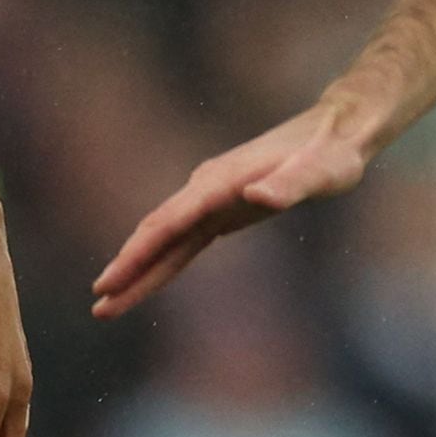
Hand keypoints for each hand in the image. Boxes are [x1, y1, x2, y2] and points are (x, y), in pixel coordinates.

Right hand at [88, 99, 373, 316]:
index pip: (168, 225)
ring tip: (108, 303)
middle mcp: (206, 188)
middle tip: (98, 306)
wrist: (337, 130)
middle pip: (155, 234)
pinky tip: (144, 282)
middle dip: (126, 270)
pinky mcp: (222, 208)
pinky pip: (183, 240)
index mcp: (219, 183)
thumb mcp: (322, 172)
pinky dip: (161, 262)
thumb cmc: (333, 154)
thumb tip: (257, 197)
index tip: (108, 283)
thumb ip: (290, 184)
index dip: (137, 256)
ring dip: (137, 270)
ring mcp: (211, 198)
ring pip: (164, 239)